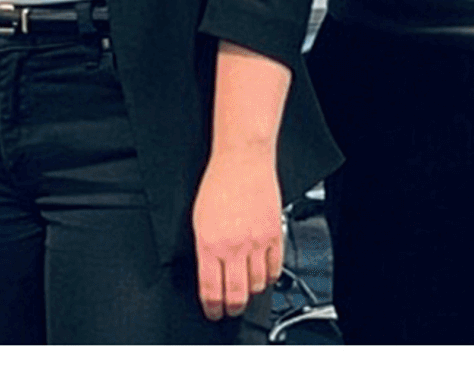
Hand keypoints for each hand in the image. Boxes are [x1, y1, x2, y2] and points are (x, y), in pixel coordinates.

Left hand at [191, 148, 283, 322]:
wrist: (242, 160)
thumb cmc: (218, 184)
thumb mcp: (198, 220)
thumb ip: (204, 249)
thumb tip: (208, 274)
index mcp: (209, 244)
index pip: (210, 290)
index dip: (212, 308)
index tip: (213, 312)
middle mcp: (234, 247)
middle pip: (236, 295)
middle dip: (232, 309)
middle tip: (230, 310)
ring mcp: (256, 243)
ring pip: (257, 285)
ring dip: (251, 293)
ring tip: (246, 292)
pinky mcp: (274, 235)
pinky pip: (275, 268)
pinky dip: (270, 278)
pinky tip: (263, 276)